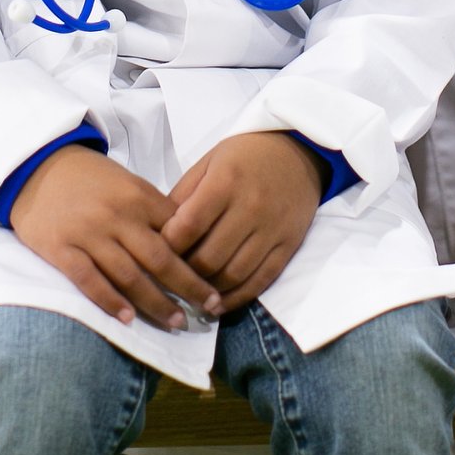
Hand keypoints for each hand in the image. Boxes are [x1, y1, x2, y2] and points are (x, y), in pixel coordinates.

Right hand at [9, 145, 217, 330]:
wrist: (36, 165)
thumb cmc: (89, 178)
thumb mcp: (127, 183)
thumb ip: (153, 210)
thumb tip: (187, 242)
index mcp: (137, 196)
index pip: (177, 231)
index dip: (199, 258)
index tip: (218, 279)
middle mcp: (117, 216)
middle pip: (160, 258)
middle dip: (189, 287)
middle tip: (211, 308)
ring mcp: (88, 233)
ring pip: (129, 275)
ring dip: (155, 302)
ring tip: (176, 321)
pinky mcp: (60, 248)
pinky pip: (89, 280)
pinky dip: (109, 301)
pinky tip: (128, 318)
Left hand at [164, 132, 327, 315]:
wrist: (298, 150)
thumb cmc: (245, 155)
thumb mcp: (209, 162)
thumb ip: (184, 195)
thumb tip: (159, 233)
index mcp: (225, 182)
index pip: (189, 226)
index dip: (168, 246)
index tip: (155, 254)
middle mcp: (250, 208)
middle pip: (209, 258)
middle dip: (185, 274)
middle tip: (171, 279)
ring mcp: (272, 230)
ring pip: (234, 275)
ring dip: (208, 291)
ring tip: (192, 294)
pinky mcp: (289, 245)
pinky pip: (261, 281)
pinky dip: (237, 298)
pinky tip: (218, 304)